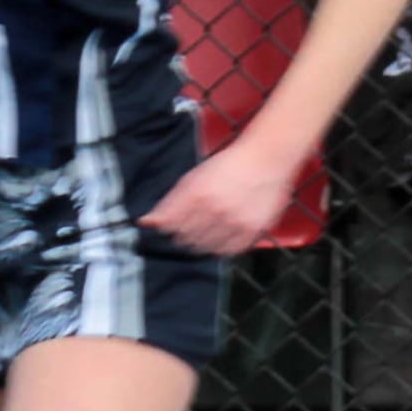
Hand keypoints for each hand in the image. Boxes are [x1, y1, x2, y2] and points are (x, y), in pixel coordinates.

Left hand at [139, 139, 299, 255]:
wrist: (266, 159)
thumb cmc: (227, 166)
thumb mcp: (192, 178)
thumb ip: (168, 203)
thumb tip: (145, 222)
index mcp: (197, 195)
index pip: (168, 227)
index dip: (166, 227)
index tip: (169, 224)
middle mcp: (215, 210)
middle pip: (185, 240)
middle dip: (182, 235)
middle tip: (190, 225)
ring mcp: (235, 222)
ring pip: (204, 249)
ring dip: (201, 242)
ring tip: (208, 228)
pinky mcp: (251, 231)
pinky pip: (228, 251)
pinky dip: (220, 247)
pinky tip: (222, 234)